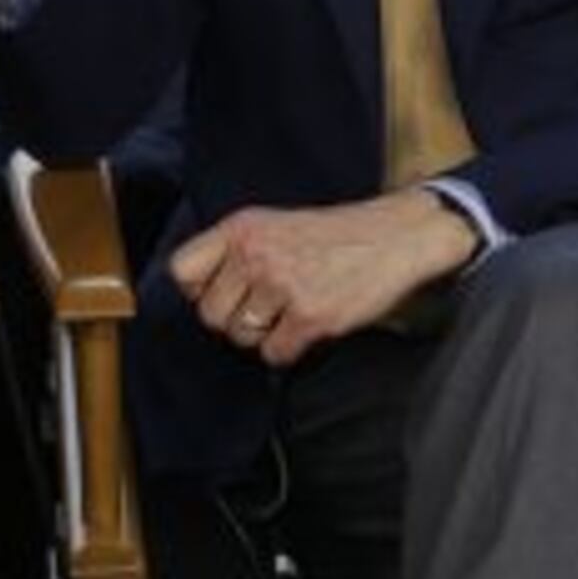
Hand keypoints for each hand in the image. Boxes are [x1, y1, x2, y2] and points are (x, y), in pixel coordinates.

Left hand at [170, 191, 482, 367]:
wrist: (395, 237)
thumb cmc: (334, 236)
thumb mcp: (273, 224)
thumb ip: (233, 252)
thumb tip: (197, 294)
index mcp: (242, 228)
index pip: (182, 271)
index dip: (199, 290)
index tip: (224, 291)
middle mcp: (257, 254)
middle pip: (210, 315)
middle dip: (234, 319)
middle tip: (266, 306)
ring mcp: (283, 286)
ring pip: (241, 337)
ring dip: (264, 334)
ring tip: (291, 311)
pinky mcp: (310, 316)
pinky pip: (274, 354)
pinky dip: (290, 348)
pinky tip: (309, 325)